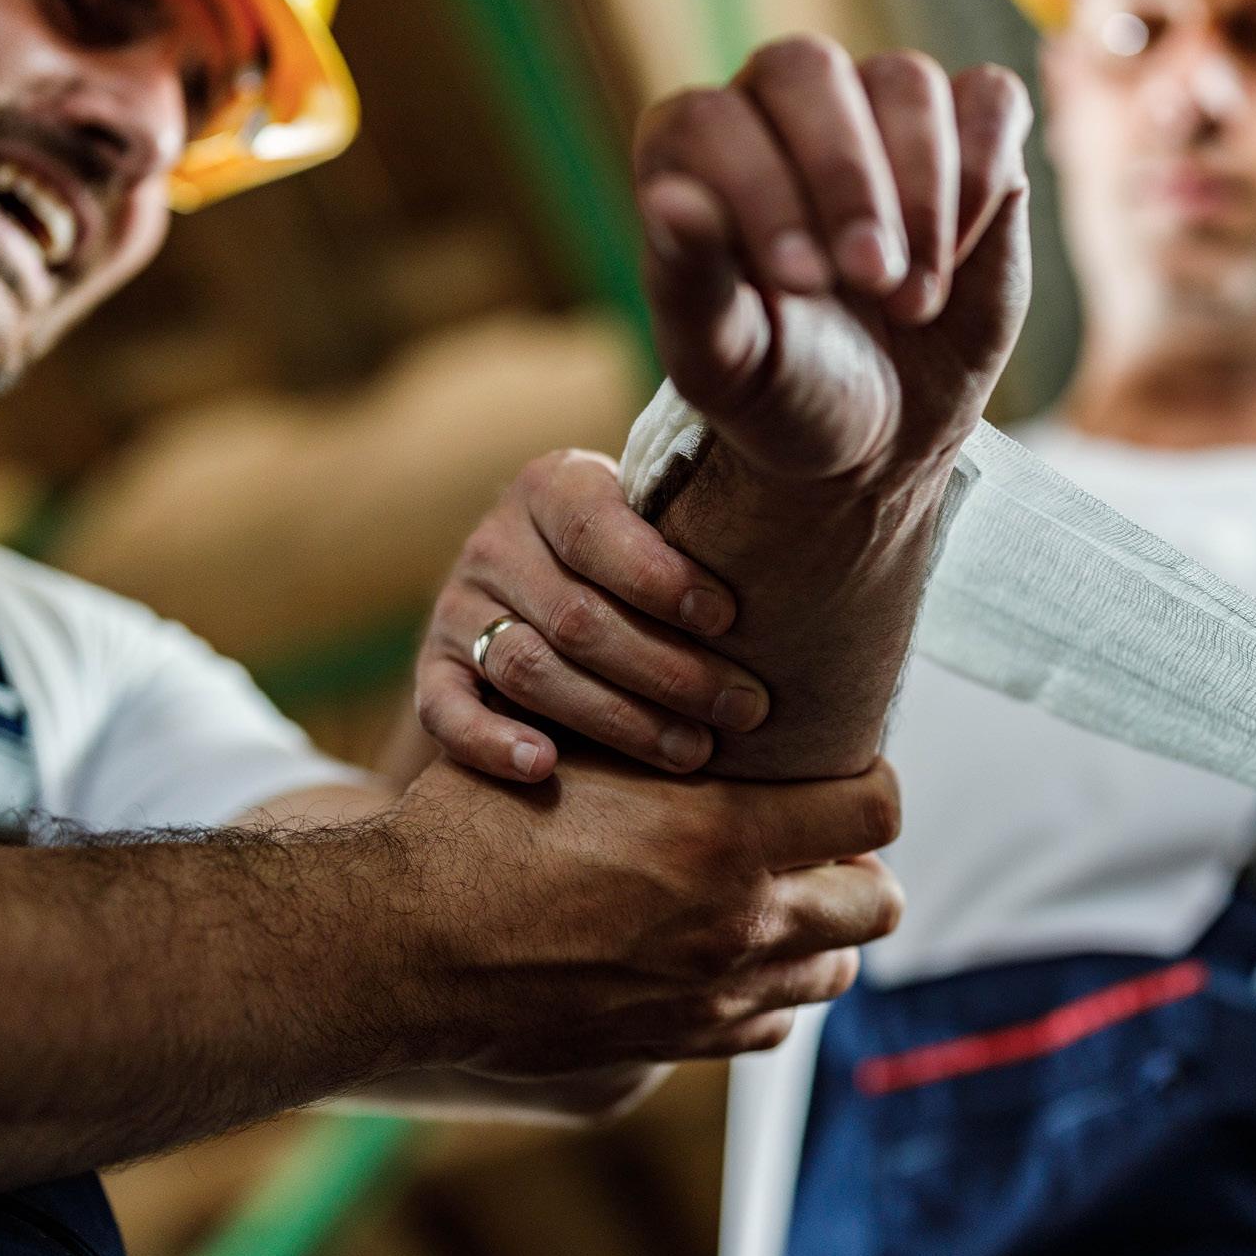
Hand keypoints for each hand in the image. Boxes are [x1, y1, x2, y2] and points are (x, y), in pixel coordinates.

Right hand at [378, 748, 901, 1077]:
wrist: (405, 947)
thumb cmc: (478, 826)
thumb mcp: (576, 744)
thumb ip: (663, 732)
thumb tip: (716, 701)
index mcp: (725, 835)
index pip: (877, 808)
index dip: (870, 782)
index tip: (841, 770)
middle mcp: (739, 922)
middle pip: (879, 902)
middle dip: (858, 866)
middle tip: (811, 839)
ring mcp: (713, 995)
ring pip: (833, 970)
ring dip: (820, 930)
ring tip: (772, 896)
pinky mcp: (678, 1043)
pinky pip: (770, 1025)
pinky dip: (768, 989)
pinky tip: (727, 955)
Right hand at [416, 449, 770, 782]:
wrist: (534, 592)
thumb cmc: (640, 563)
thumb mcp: (658, 522)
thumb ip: (701, 528)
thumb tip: (823, 548)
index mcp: (554, 486)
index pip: (596, 527)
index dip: (660, 576)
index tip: (728, 617)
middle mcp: (496, 541)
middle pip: (577, 615)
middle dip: (668, 670)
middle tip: (746, 710)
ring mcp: (457, 608)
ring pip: (529, 669)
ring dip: (615, 719)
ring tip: (692, 753)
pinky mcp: (432, 670)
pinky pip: (446, 710)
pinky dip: (490, 742)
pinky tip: (543, 768)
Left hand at [634, 36, 1032, 489]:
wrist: (882, 429)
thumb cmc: (784, 386)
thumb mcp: (726, 361)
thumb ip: (689, 281)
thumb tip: (671, 202)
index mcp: (695, 155)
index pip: (710, 122)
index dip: (758, 190)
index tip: (803, 282)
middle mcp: (780, 109)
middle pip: (807, 70)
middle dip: (846, 180)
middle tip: (870, 279)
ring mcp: (877, 112)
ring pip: (905, 81)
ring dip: (921, 192)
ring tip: (913, 302)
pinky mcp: (967, 134)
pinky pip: (988, 100)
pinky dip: (983, 171)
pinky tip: (959, 254)